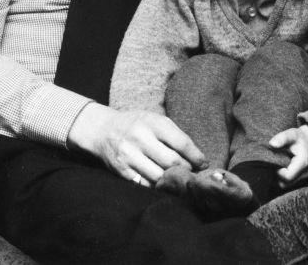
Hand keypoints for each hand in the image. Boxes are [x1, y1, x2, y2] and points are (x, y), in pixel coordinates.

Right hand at [67, 103, 205, 185]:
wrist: (104, 129)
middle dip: (186, 170)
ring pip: (160, 176)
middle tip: (192, 173)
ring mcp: (129, 155)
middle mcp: (140, 138)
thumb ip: (176, 136)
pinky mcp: (122, 171)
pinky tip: (163, 183)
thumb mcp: (156, 120)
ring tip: (179, 179)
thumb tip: (199, 159)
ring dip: (173, 181)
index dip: (196, 156)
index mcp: (152, 123)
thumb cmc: (137, 125)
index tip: (203, 164)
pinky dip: (158, 186)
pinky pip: (146, 184)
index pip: (181, 142)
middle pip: (172, 162)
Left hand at [269, 124, 307, 187]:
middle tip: (274, 163)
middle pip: (286, 183)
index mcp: (303, 163)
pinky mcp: (302, 178)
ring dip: (280, 177)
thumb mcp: (291, 134)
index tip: (274, 162)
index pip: (287, 177)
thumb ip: (282, 138)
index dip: (277, 172)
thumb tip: (272, 144)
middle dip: (277, 175)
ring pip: (287, 185)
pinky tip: (282, 168)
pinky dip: (283, 178)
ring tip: (278, 165)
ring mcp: (304, 177)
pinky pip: (289, 183)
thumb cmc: (299, 137)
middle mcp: (305, 173)